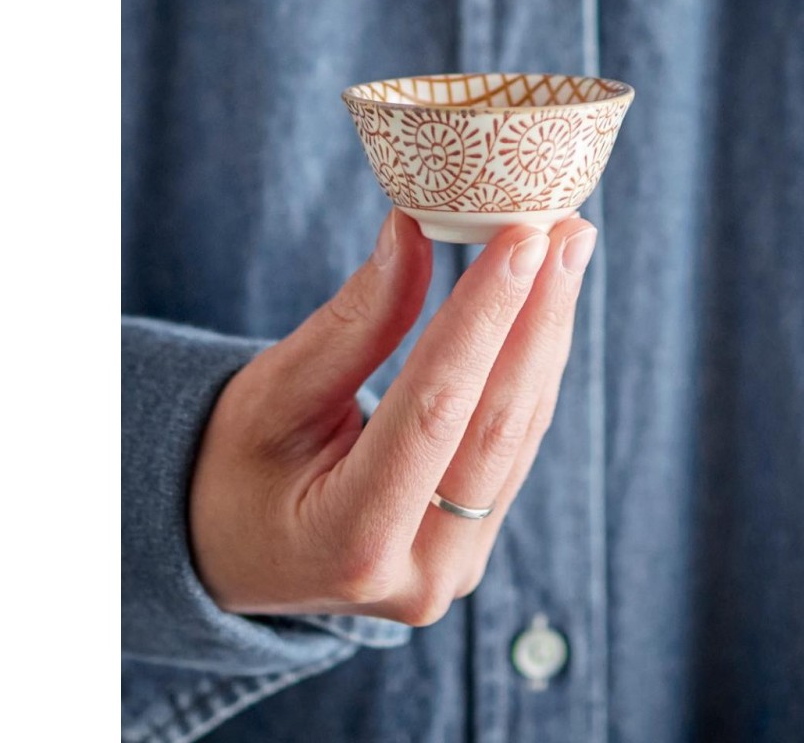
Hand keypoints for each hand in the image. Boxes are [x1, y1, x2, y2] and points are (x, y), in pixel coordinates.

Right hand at [189, 209, 596, 624]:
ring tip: (568, 254)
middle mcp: (421, 573)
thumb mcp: (273, 393)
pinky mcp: (472, 540)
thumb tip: (412, 230)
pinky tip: (545, 311)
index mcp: (351, 542)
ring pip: (518, 433)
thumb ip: (354, 321)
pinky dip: (530, 371)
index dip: (484, 317)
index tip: (522, 239)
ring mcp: (456, 565)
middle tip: (570, 233)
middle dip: (539, 318)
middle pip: (497, 425)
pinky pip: (513, 445)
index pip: (434, 410)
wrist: (234, 549)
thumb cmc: (232, 469)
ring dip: (546, 337)